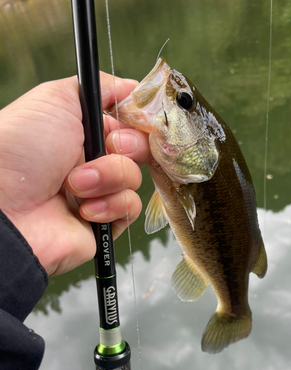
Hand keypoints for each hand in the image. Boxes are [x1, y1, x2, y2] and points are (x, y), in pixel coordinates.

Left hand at [0, 72, 150, 276]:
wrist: (5, 204)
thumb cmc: (22, 146)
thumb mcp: (58, 98)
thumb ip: (100, 87)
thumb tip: (133, 88)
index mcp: (84, 131)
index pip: (129, 123)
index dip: (138, 121)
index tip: (133, 119)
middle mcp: (93, 161)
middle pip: (139, 150)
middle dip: (129, 146)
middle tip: (109, 146)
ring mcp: (99, 193)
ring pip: (134, 179)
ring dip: (109, 178)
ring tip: (74, 184)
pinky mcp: (104, 223)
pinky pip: (129, 209)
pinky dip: (111, 206)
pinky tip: (84, 209)